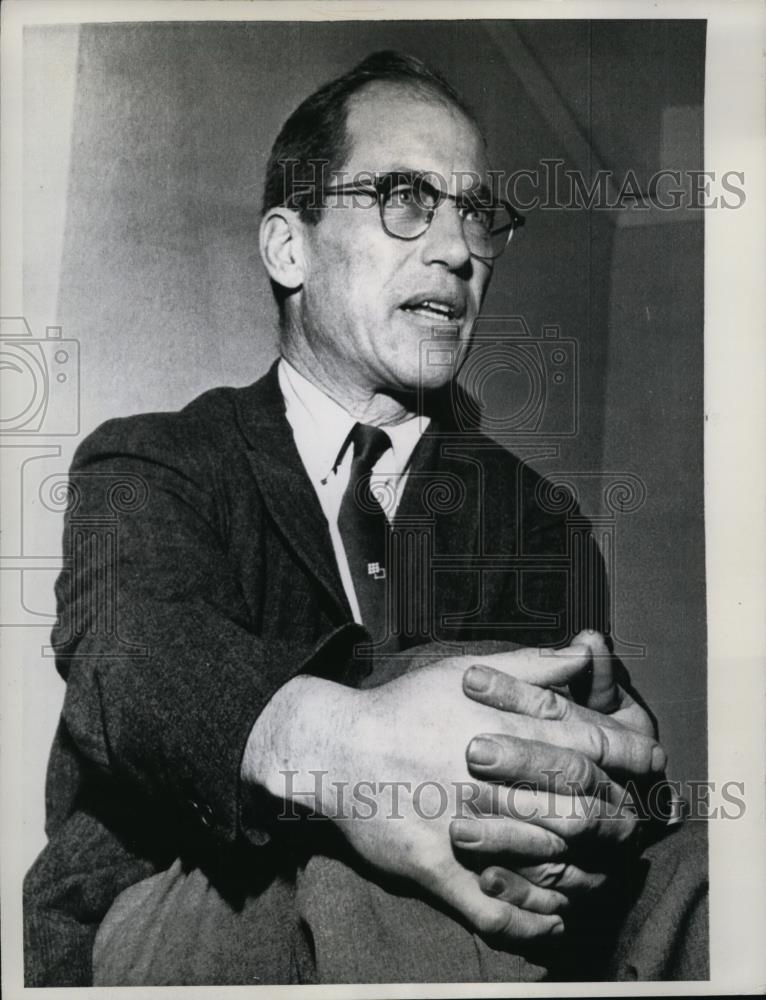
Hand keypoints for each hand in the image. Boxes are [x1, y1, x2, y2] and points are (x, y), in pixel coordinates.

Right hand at [242, 641, 646, 946]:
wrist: (339, 749)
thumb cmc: (405, 706)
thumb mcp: (466, 671)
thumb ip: (532, 665)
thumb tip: (585, 652)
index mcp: (508, 729)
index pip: (594, 744)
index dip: (633, 754)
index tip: (653, 762)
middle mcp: (497, 781)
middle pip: (585, 806)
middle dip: (621, 815)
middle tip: (635, 819)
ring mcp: (469, 829)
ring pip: (552, 862)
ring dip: (588, 871)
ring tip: (605, 869)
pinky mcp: (440, 870)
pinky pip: (498, 910)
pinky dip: (534, 921)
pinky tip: (556, 919)